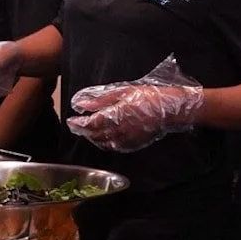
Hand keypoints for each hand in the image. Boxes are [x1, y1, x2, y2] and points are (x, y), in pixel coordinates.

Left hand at [67, 55, 203, 151]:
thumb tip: (81, 104)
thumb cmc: (147, 97)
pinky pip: (114, 147)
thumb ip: (101, 100)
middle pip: (95, 135)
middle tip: (76, 125)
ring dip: (92, 138)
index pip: (91, 124)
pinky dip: (104, 143)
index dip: (79, 124)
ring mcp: (127, 139)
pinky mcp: (133, 144)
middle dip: (83, 131)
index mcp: (116, 115)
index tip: (71, 121)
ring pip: (103, 142)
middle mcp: (119, 130)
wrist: (169, 110)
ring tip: (87, 130)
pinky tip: (102, 137)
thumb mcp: (123, 92)